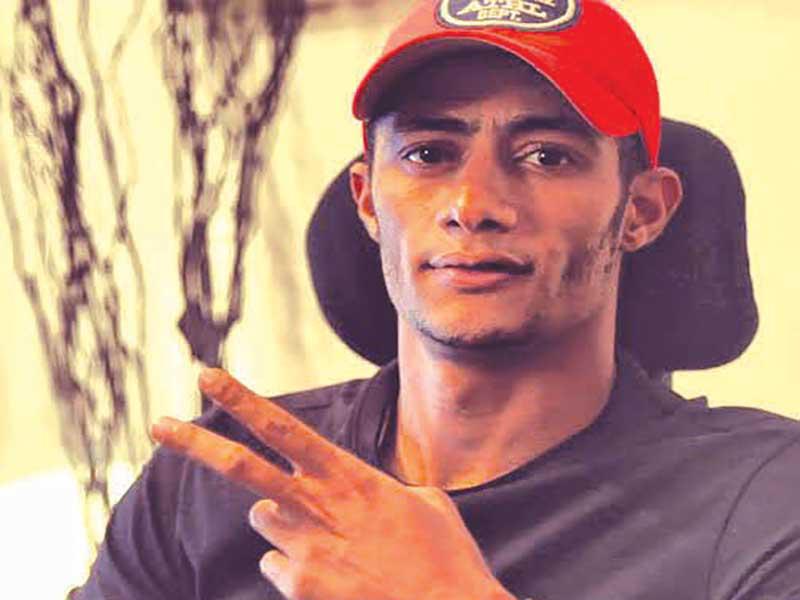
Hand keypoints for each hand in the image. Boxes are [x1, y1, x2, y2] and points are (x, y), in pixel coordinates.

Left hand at [151, 368, 514, 599]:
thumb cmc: (444, 555)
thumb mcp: (423, 502)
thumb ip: (376, 488)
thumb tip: (346, 495)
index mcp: (349, 476)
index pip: (284, 428)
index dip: (242, 400)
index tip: (209, 377)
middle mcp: (317, 508)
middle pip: (242, 469)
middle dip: (196, 444)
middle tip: (158, 426)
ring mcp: (306, 551)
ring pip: (263, 521)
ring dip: (279, 521)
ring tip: (322, 534)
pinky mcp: (302, 588)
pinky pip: (276, 565)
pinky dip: (294, 565)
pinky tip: (332, 574)